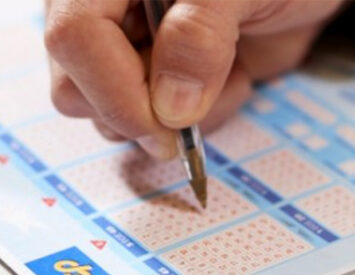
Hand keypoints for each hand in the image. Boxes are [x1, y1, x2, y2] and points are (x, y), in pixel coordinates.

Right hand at [44, 0, 343, 157]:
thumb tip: (169, 108)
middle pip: (78, 89)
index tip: (167, 122)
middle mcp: (114, 16)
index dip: (114, 90)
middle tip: (196, 109)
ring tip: (229, 76)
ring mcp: (139, 53)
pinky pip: (160, 128)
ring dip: (177, 122)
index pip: (74, 37)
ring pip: (116, 118)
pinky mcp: (167, 85)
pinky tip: (231, 81)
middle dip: (141, 115)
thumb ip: (201, 33)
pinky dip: (200, 122)